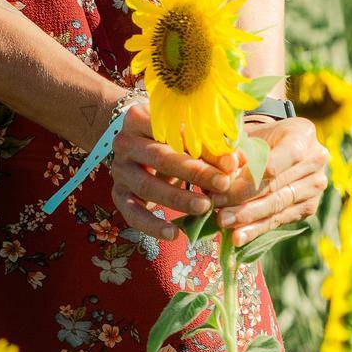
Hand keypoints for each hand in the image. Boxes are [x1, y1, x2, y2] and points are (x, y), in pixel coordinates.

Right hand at [108, 93, 245, 241]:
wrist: (134, 143)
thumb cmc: (170, 136)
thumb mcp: (187, 134)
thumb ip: (210, 146)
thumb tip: (233, 162)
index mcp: (140, 117)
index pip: (173, 131)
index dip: (203, 147)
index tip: (231, 163)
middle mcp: (125, 142)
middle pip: (160, 157)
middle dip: (194, 172)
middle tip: (222, 185)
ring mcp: (119, 169)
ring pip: (147, 186)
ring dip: (178, 199)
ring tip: (205, 207)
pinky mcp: (118, 194)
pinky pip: (132, 213)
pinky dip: (152, 226)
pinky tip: (174, 234)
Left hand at [209, 114, 329, 247]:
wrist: (279, 147)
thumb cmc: (259, 138)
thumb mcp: (247, 135)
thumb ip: (236, 150)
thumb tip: (224, 169)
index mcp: (302, 135)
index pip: (280, 158)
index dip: (253, 175)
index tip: (225, 186)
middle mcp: (316, 160)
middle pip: (276, 185)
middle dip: (243, 199)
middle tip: (218, 209)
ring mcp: (316, 186)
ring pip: (278, 205)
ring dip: (248, 217)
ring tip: (224, 223)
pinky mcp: (310, 207)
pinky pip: (281, 219)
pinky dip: (257, 228)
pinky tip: (238, 236)